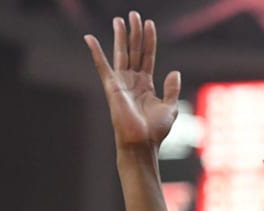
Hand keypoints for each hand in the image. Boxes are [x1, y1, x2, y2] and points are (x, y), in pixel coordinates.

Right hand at [84, 12, 180, 148]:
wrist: (142, 144)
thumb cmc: (155, 131)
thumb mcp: (170, 108)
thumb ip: (172, 89)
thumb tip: (174, 71)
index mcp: (146, 85)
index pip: (147, 57)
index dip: (149, 40)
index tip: (149, 24)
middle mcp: (132, 81)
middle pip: (134, 51)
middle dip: (134, 32)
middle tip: (134, 14)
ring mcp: (121, 83)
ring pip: (121, 54)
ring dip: (121, 36)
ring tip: (120, 19)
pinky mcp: (112, 88)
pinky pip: (102, 67)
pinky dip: (96, 52)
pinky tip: (89, 38)